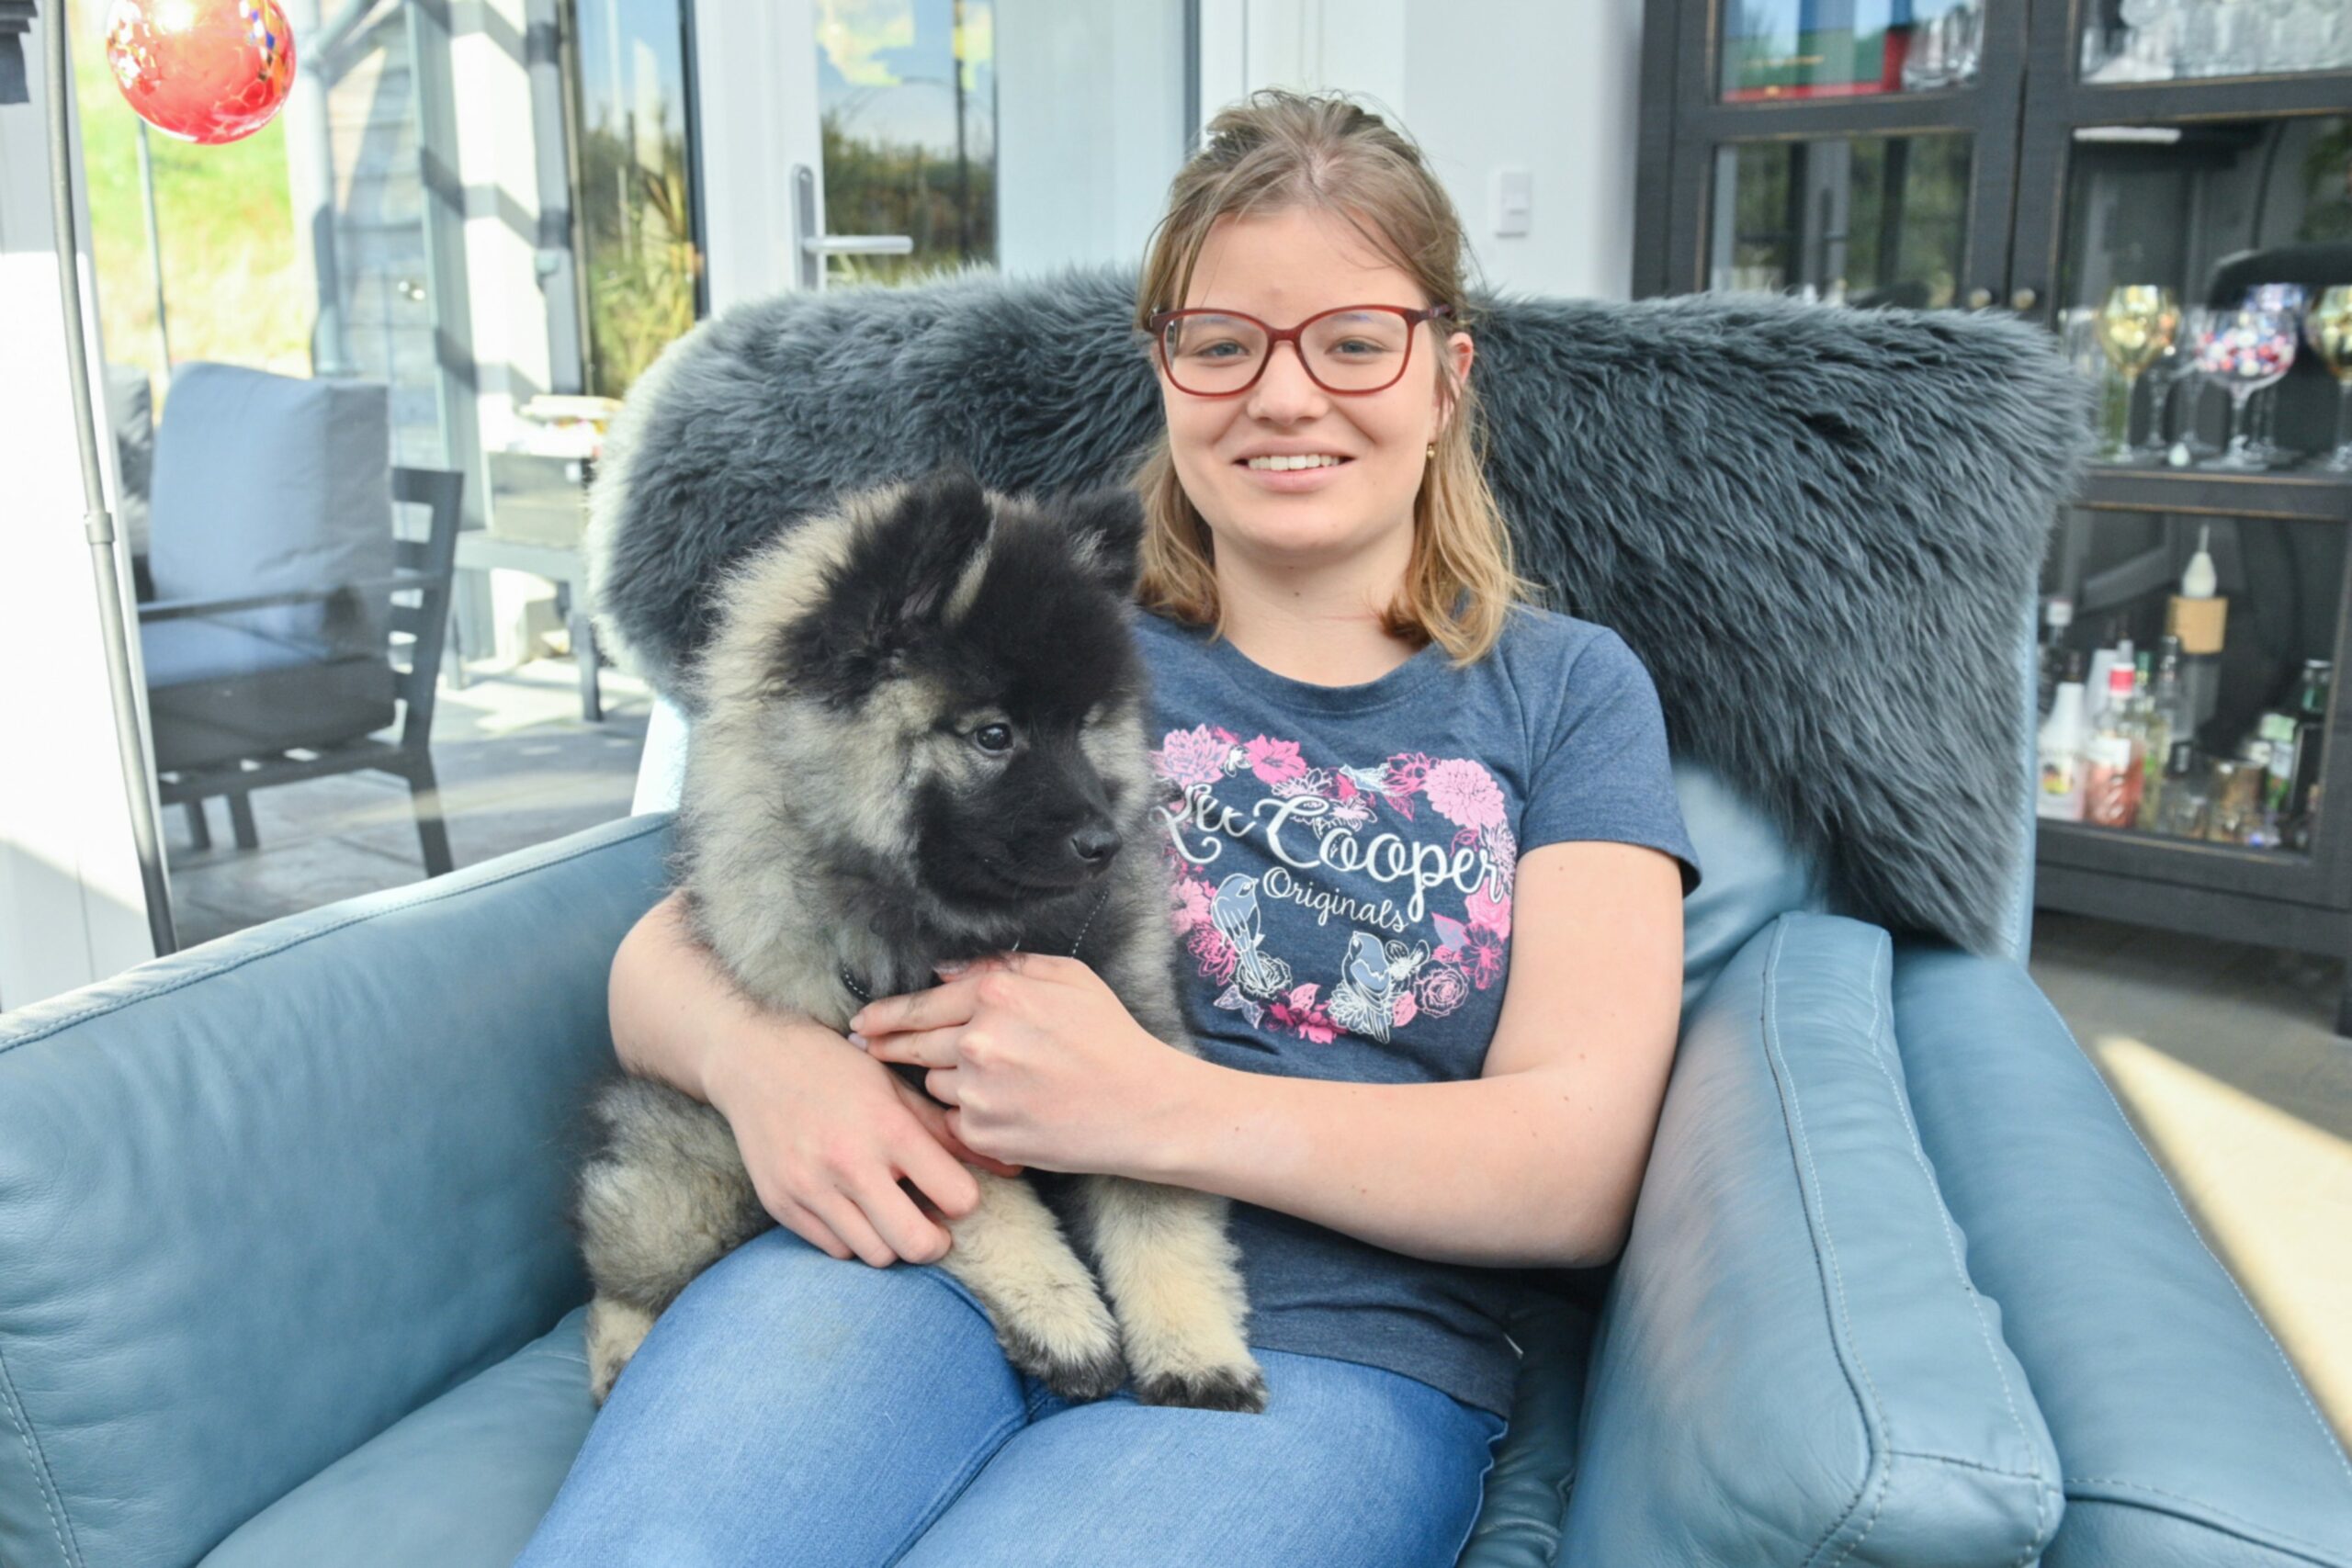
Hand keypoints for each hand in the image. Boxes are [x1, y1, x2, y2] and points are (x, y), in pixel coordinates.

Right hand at [612, 893, 1021, 1269]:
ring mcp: (812, 1188)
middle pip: (917, 1244)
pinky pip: (835, 1250)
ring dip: (891, 1240)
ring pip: (876, 1255)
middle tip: (931, 1222)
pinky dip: (852, 1237)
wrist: (752, 1060)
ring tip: (888, 1209)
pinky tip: (853, 1206)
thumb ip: (949, 1132)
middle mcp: (850, 1163)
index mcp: (888, 1127)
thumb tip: (1013, 1168)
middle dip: (934, 1240)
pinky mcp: (783, 1205)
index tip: (953, 1189)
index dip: (963, 1199)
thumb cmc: (835, 1068)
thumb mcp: (896, 1088)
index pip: (956, 1198)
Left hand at [850, 952, 1206, 1174]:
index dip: (884, 1014)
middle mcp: (978, 1040)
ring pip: (933, 1084)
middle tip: (867, 1046)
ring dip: (945, 1080)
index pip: (920, 1004)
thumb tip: (945, 971)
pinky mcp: (984, 1135)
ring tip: (985, 1081)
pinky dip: (969, 1115)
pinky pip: (955, 1122)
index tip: (863, 1021)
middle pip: (911, 1045)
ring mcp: (978, 1092)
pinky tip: (1004, 1110)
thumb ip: (1004, 965)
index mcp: (997, 994)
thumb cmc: (1110, 1037)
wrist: (1144, 1107)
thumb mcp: (1067, 977)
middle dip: (886, 1046)